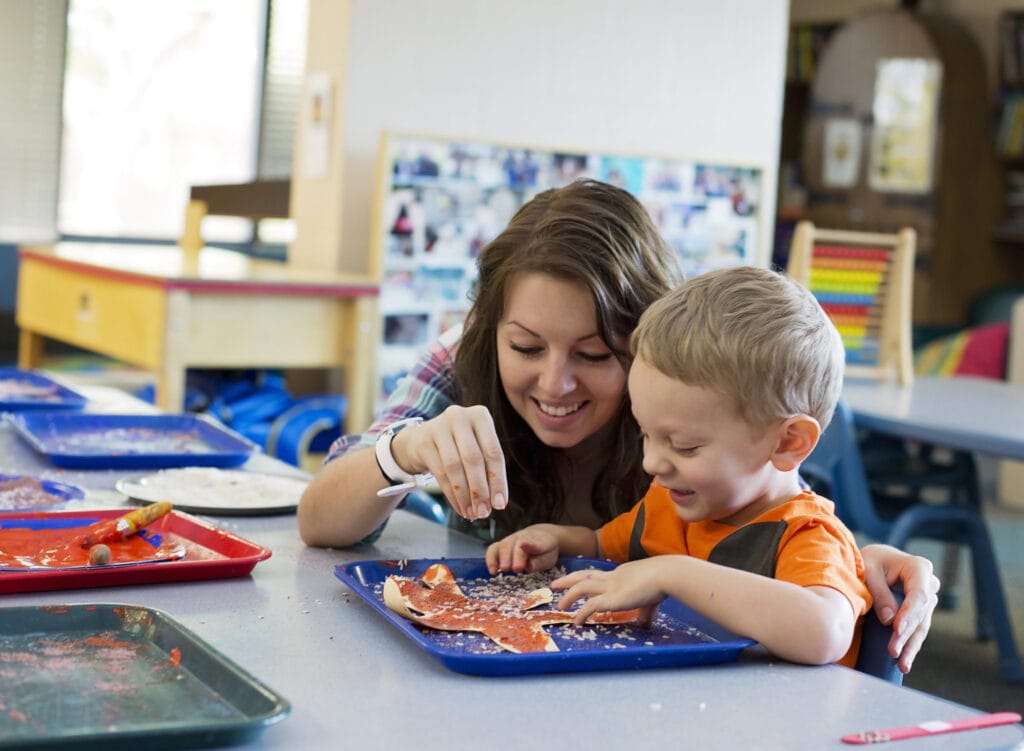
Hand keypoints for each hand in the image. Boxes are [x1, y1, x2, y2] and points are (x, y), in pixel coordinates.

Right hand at [391, 405, 507, 519]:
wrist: (422, 439)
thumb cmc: (459, 445)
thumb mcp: (477, 447)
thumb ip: (488, 468)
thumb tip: (496, 502)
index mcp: (480, 416)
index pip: (493, 452)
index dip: (498, 480)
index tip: (500, 504)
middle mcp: (460, 417)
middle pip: (473, 459)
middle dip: (480, 490)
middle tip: (484, 512)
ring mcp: (439, 427)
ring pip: (455, 467)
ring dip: (465, 495)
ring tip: (472, 513)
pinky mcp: (424, 441)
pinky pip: (440, 473)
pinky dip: (452, 494)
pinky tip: (459, 507)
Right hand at [485, 526, 560, 574]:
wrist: (541, 536)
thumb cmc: (545, 550)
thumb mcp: (548, 557)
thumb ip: (539, 562)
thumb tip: (528, 566)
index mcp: (537, 539)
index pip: (532, 543)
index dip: (528, 547)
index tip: (522, 555)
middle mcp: (521, 537)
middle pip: (513, 544)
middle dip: (511, 557)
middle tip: (513, 569)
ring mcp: (510, 539)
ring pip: (501, 545)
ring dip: (498, 559)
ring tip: (496, 571)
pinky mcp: (501, 545)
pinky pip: (493, 549)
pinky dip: (490, 560)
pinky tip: (493, 571)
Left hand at [552, 560, 663, 625]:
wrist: (666, 574)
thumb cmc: (663, 582)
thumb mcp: (651, 598)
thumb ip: (645, 612)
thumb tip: (645, 624)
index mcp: (621, 575)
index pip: (597, 576)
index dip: (585, 579)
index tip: (575, 583)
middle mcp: (612, 578)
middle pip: (584, 575)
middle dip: (567, 580)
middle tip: (555, 584)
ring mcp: (611, 586)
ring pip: (582, 587)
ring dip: (568, 596)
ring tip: (559, 605)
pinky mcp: (613, 598)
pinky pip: (591, 605)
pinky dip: (582, 613)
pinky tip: (577, 621)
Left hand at [861, 544, 939, 672]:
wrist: (876, 561)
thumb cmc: (870, 562)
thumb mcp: (869, 570)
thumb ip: (879, 593)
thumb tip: (889, 621)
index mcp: (919, 568)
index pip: (919, 596)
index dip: (909, 614)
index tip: (897, 629)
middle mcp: (929, 585)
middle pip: (920, 614)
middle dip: (906, 635)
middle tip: (893, 651)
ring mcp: (927, 600)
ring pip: (921, 627)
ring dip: (910, 647)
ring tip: (901, 665)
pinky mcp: (921, 613)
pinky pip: (917, 631)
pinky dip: (910, 647)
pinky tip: (904, 663)